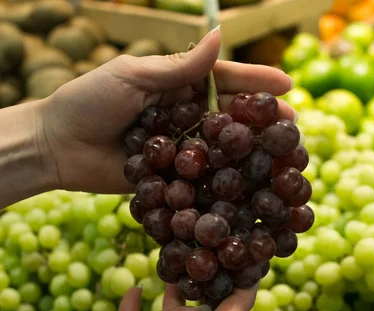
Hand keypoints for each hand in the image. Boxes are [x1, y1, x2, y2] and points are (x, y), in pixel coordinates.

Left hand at [40, 28, 294, 193]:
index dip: (254, 84)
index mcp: (175, 86)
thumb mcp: (133, 77)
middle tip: (292, 128)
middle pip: (227, 119)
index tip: (286, 86)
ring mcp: (177, 150)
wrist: (57, 146)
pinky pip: (197, 179)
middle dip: (260, 122)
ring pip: (218, 150)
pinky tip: (244, 187)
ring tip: (278, 159)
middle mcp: (181, 118)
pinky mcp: (169, 179)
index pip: (222, 82)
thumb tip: (220, 37)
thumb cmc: (89, 101)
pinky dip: (220, 182)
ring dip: (247, 153)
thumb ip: (178, 68)